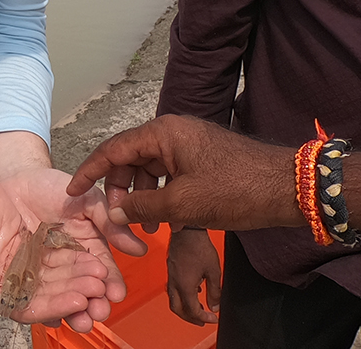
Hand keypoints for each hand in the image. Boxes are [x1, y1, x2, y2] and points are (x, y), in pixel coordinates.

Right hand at [0, 163, 113, 326]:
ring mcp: (22, 262)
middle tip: (99, 286)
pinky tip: (94, 259)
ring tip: (102, 274)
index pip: (23, 306)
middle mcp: (8, 278)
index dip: (52, 306)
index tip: (77, 300)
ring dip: (79, 279)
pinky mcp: (33, 245)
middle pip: (47, 295)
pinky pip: (59, 257)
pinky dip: (76, 261)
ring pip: (57, 278)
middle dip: (74, 293)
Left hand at [0, 167, 147, 331]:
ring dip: (71, 310)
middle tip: (98, 311)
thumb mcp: (87, 200)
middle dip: (92, 302)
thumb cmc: (52, 186)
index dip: (111, 283)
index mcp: (87, 248)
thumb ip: (110, 223)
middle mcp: (66, 264)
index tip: (116, 293)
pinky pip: (29, 296)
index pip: (102, 271)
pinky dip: (41, 308)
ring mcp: (42, 270)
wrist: (16, 177)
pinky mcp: (17, 275)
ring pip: (58, 296)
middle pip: (81, 289)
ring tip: (80, 319)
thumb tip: (139, 249)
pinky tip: (52, 316)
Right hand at [65, 114, 300, 232]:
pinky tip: (167, 222)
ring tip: (147, 228)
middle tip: (117, 219)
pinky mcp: (201, 158)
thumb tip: (112, 211)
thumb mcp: (182, 204)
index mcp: (163, 132)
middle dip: (119, 190)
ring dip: (143, 197)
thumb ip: (141, 207)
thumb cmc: (236, 191)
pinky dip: (162, 196)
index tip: (72, 191)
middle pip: (129, 158)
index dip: (89, 171)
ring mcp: (188, 144)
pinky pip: (169, 174)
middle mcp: (172, 132)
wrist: (288, 188)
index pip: (112, 149)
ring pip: (149, 169)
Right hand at [166, 229, 220, 325]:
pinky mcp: (170, 269)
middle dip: (191, 319)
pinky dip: (182, 296)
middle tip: (202, 321)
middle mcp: (174, 283)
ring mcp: (170, 276)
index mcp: (185, 286)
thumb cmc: (199, 247)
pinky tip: (193, 291)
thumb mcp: (214, 271)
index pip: (192, 311)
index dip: (204, 318)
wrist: (187, 230)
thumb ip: (215, 292)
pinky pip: (172, 289)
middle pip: (178, 310)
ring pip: (173, 300)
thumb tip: (215, 306)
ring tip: (197, 309)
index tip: (213, 318)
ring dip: (185, 309)